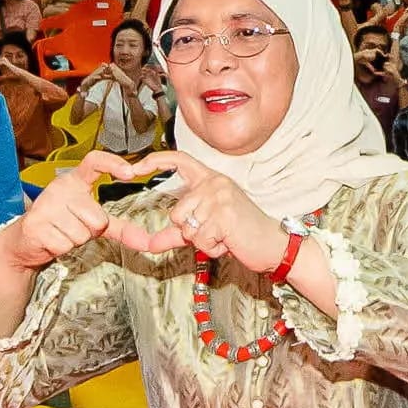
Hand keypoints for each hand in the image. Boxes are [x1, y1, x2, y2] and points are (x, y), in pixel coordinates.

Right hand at [3, 149, 170, 273]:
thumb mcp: (91, 222)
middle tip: (73, 226)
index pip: (94, 161)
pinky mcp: (36, 224)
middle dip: (91, 231)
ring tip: (62, 232)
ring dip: (75, 240)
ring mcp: (46, 205)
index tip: (129, 173)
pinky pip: (66, 244)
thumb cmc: (60, 225)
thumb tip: (147, 242)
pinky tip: (52, 239)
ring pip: (83, 234)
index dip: (113, 163)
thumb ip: (120, 229)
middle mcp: (60, 188)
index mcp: (74, 181)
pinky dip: (61, 248)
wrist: (25, 241)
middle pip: (98, 218)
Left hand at [151, 158, 290, 268]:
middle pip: (177, 211)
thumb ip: (177, 232)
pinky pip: (200, 239)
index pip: (179, 160)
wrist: (272, 244)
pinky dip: (212, 248)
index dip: (155, 161)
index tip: (135, 168)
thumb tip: (148, 243)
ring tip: (223, 236)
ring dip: (202, 241)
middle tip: (215, 231)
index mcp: (210, 179)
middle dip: (190, 231)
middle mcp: (215, 183)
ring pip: (187, 227)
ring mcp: (220, 197)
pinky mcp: (224, 214)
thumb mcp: (206, 228)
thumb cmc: (242, 233)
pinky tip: (228, 242)